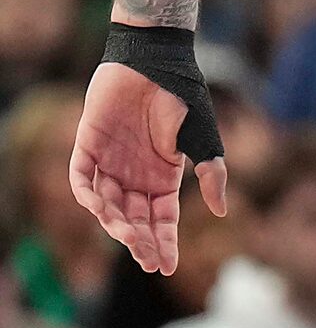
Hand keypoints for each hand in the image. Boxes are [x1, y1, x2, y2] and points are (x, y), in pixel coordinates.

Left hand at [71, 60, 226, 275]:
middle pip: (135, 219)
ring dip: (117, 224)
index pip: (162, 219)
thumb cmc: (184, 97)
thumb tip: (222, 212)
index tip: (166, 267)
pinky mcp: (87, 145)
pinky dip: (88, 196)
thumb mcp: (204, 140)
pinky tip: (102, 209)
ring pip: (108, 205)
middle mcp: (135, 175)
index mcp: (163, 176)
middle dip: (141, 242)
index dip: (164, 243)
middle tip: (148, 261)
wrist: (156, 60)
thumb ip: (212, 175)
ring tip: (130, 239)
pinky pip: (82, 178)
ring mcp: (110, 162)